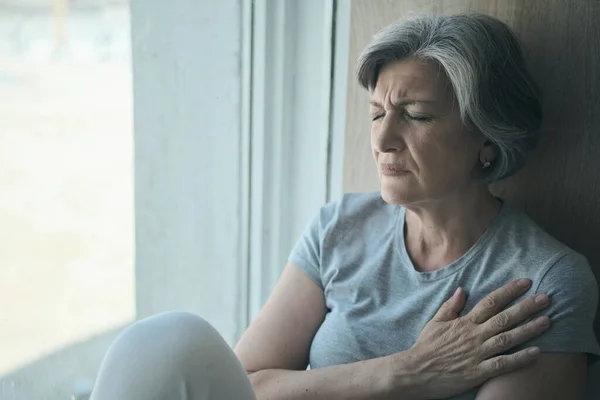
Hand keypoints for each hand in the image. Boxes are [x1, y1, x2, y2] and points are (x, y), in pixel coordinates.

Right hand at [403, 279, 550, 398]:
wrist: (415, 372)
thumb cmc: (425, 347)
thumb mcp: (435, 322)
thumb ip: (451, 306)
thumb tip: (463, 289)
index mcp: (464, 322)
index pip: (490, 302)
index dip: (509, 291)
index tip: (526, 282)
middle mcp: (473, 335)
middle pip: (504, 317)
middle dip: (526, 307)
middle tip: (546, 298)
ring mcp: (477, 353)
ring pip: (507, 339)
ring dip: (529, 329)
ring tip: (547, 321)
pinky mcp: (478, 372)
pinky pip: (503, 364)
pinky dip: (520, 358)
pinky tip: (537, 352)